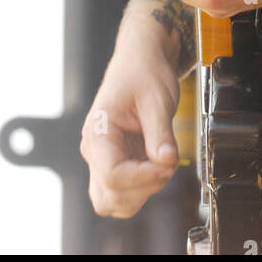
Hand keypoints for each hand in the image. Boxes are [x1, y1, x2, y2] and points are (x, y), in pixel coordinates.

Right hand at [81, 42, 181, 217]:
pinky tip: (155, 166)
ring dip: (141, 192)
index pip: (112, 175)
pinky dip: (140, 189)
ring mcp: (101, 159)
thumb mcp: (157, 98)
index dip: (144, 177)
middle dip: (143, 187)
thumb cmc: (144, 72)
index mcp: (98, 131)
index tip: (167, 163)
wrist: (140, 60)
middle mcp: (94, 150)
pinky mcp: (113, 162)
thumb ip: (160, 133)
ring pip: (111, 201)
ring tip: (161, 163)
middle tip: (167, 161)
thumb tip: (167, 161)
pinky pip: (120, 192)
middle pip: (109, 196)